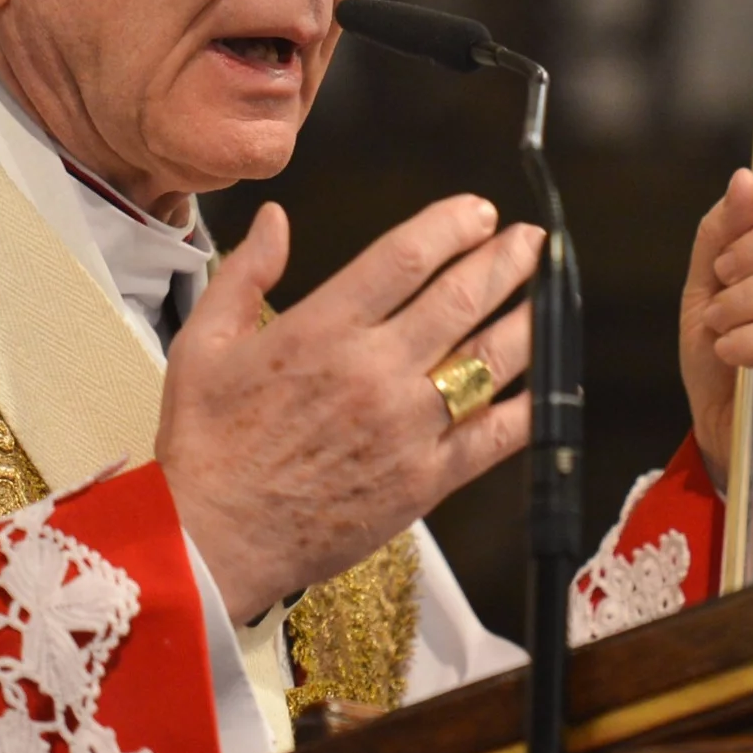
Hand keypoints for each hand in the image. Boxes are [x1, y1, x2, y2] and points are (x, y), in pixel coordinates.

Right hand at [158, 196, 539, 619]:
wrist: (212, 539)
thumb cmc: (205, 443)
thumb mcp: (204, 343)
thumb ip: (245, 273)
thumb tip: (275, 218)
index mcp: (322, 330)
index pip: (405, 258)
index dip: (451, 226)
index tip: (476, 212)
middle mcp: (373, 371)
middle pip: (461, 298)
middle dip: (505, 260)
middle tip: (528, 240)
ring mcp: (406, 428)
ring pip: (489, 361)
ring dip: (528, 319)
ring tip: (549, 293)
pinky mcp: (424, 481)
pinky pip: (494, 436)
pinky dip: (527, 405)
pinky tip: (544, 383)